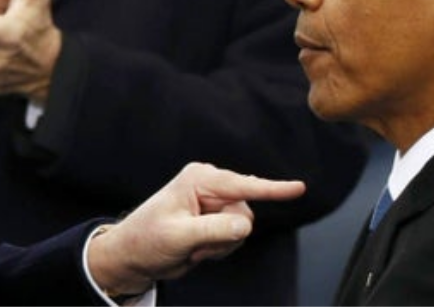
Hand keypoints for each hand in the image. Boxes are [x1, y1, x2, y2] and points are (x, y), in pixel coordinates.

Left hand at [86, 163, 305, 295]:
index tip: (299, 188)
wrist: (134, 255)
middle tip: (196, 245)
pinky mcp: (216, 220)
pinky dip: (220, 249)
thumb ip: (214, 229)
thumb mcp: (179, 236)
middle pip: (245, 212)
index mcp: (199, 179)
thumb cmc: (147, 239)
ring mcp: (214, 204)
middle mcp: (210, 186)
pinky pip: (236, 236)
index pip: (243, 185)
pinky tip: (198, 249)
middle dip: (226, 235)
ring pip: (243, 227)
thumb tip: (246, 224)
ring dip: (222, 245)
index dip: (273, 188)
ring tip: (194, 246)